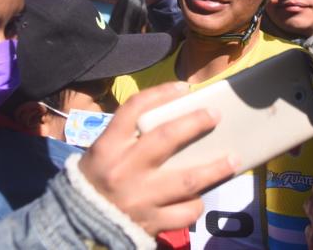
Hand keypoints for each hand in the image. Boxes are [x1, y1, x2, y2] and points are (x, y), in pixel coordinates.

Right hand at [78, 82, 237, 236]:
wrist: (78, 224)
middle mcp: (124, 169)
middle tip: (216, 115)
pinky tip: (201, 196)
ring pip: (187, 180)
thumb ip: (129, 136)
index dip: (161, 94)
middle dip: (195, 123)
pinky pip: (184, 213)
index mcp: (108, 147)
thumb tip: (174, 116)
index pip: (134, 109)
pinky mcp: (151, 223)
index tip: (184, 88)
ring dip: (215, 169)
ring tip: (234, 159)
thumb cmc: (96, 179)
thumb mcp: (103, 151)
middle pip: (166, 138)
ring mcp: (140, 198)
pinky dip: (196, 204)